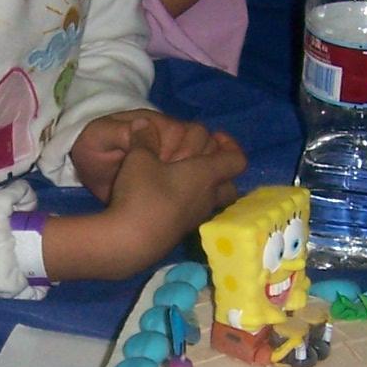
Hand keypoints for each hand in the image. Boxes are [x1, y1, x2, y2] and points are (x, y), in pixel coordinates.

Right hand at [102, 140, 243, 261]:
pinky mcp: (182, 230)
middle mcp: (208, 197)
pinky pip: (195, 211)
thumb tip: (143, 124)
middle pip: (231, 184)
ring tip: (181, 177)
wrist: (130, 242)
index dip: (231, 146)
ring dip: (204, 187)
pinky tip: (167, 195)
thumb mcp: (138, 159)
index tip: (215, 137)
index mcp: (206, 175)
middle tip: (201, 161)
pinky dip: (188, 201)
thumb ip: (144, 139)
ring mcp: (196, 217)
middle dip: (221, 171)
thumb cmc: (141, 195)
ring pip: (213, 200)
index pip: (236, 160)